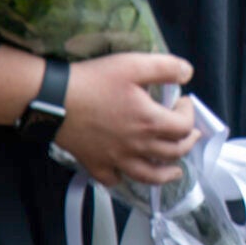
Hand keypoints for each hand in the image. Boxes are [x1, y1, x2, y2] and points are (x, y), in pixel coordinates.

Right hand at [54, 53, 200, 187]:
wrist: (55, 101)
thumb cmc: (95, 81)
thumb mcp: (133, 64)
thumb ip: (165, 67)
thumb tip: (188, 73)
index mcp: (150, 122)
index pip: (183, 127)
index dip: (189, 113)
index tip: (182, 101)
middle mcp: (137, 146)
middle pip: (173, 153)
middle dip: (187, 142)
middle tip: (190, 134)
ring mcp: (116, 160)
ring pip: (148, 176)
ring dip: (166, 174)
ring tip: (175, 171)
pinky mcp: (96, 165)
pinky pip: (114, 180)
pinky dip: (124, 178)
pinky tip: (127, 173)